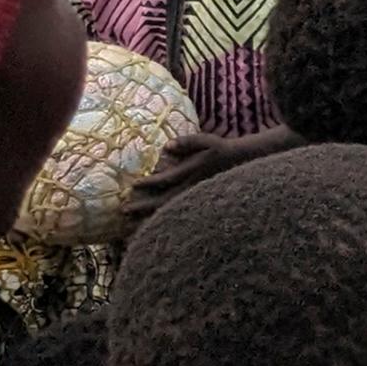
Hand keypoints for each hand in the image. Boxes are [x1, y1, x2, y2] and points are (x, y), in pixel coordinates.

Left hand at [122, 126, 295, 223]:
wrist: (242, 163)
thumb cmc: (222, 149)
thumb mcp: (207, 140)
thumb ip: (187, 142)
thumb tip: (167, 146)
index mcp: (191, 173)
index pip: (166, 181)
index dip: (149, 184)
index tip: (133, 186)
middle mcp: (191, 188)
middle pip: (163, 201)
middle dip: (143, 206)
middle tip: (124, 211)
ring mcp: (194, 197)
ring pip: (169, 210)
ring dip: (150, 216)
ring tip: (133, 224)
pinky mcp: (197, 202)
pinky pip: (176, 213)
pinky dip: (163, 219)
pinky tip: (152, 225)